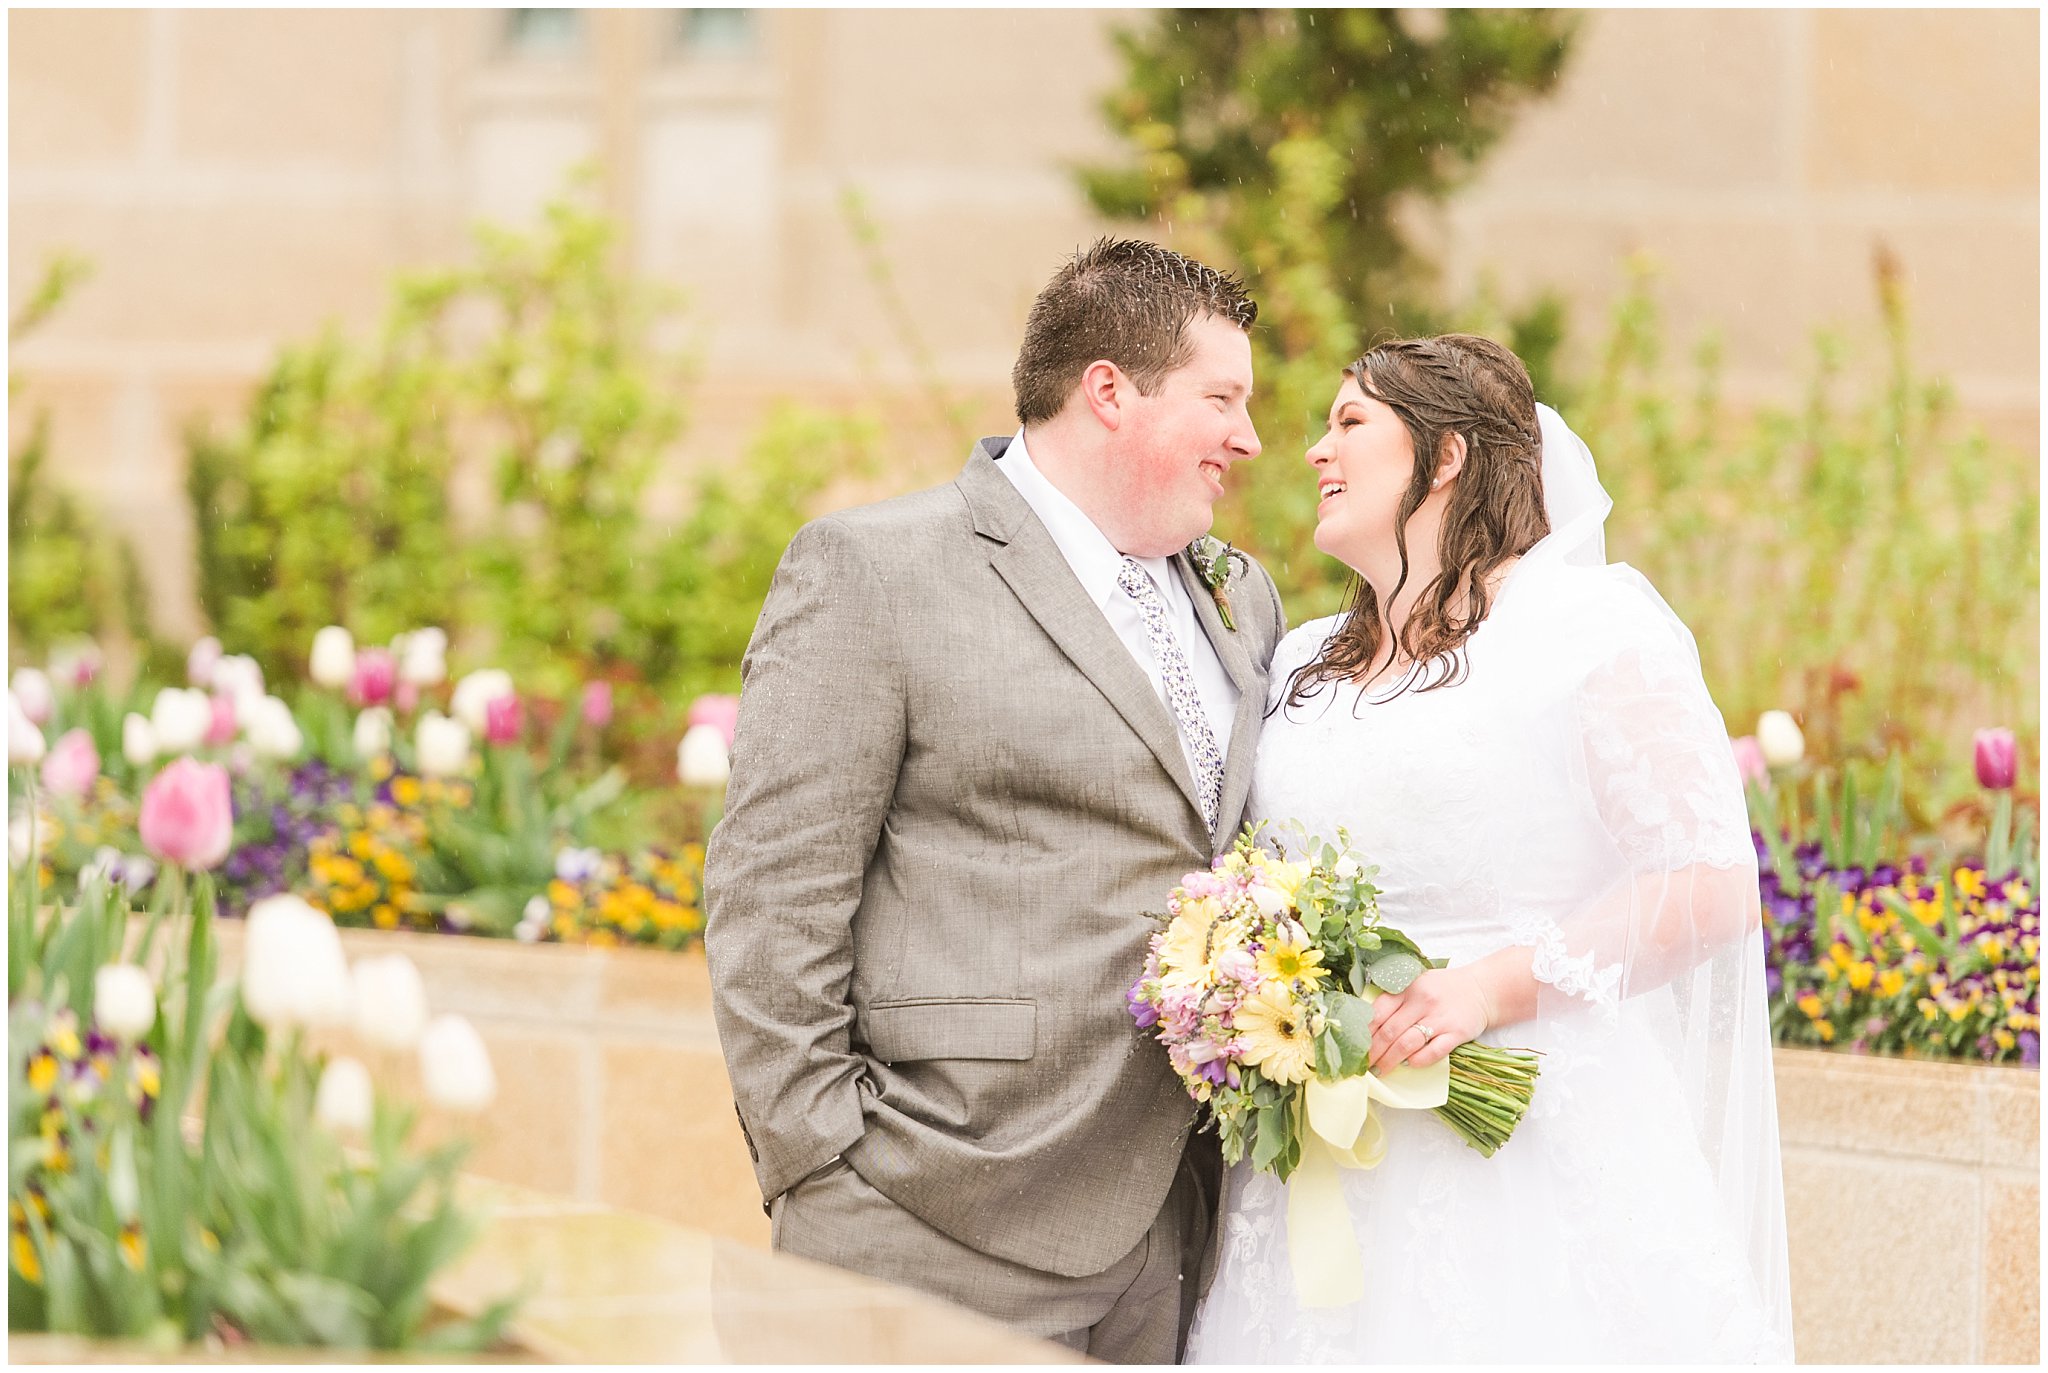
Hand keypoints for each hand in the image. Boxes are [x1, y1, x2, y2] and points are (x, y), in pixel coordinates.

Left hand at [1367, 967, 1493, 1070]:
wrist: (1482, 989)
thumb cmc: (1442, 989)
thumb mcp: (1416, 984)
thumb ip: (1395, 1000)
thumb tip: (1366, 1026)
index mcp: (1407, 988)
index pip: (1378, 1012)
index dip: (1364, 1033)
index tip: (1356, 1047)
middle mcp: (1422, 1001)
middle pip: (1389, 1031)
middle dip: (1373, 1052)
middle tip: (1364, 1066)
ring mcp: (1439, 1018)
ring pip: (1407, 1043)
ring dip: (1390, 1060)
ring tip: (1380, 1071)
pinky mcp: (1456, 1033)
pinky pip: (1433, 1052)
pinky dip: (1418, 1061)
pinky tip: (1409, 1065)